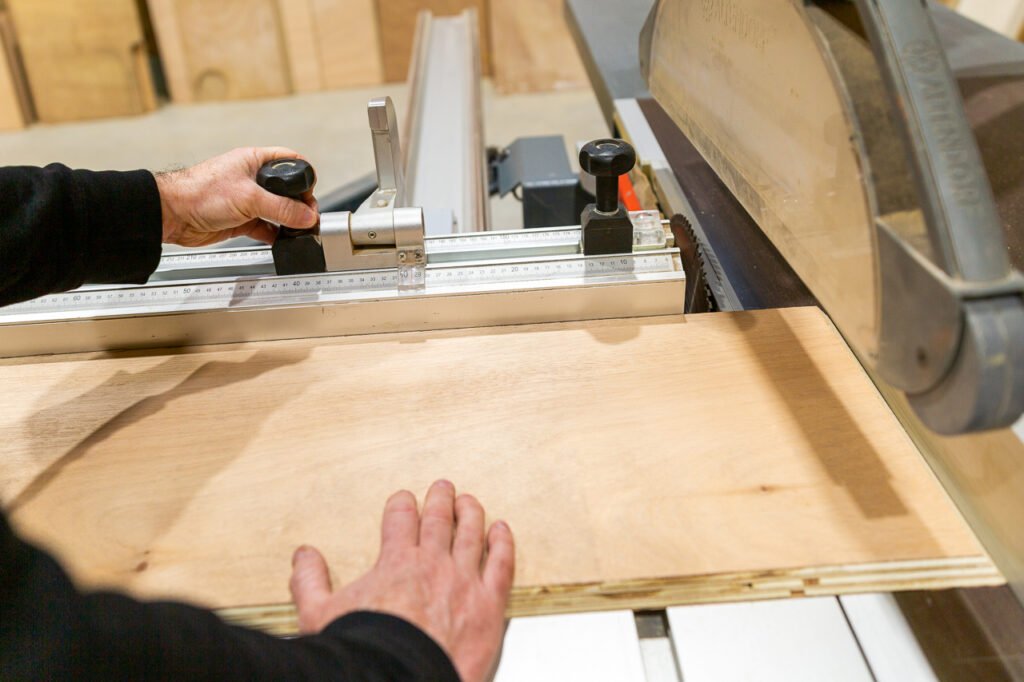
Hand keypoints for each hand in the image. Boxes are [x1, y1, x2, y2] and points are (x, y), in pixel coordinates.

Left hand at [156, 147, 318, 246]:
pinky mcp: (241, 219)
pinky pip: (266, 228)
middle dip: (299, 205)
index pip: (290, 161)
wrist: (173, 215)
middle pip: (287, 190)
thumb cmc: (199, 193)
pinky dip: (275, 235)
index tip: (310, 196)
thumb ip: (281, 208)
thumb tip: (306, 216)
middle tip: (307, 218)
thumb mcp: (249, 198)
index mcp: (254, 161)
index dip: (304, 177)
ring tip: (297, 231)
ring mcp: (247, 200)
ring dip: (288, 222)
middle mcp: (253, 179)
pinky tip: (280, 240)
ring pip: (278, 211)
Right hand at [290, 480, 514, 681]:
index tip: (404, 499)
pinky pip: (501, 564)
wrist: (400, 681)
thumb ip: (310, 581)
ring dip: (471, 513)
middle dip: (441, 500)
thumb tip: (303, 556)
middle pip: (440, 519)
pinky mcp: (489, 605)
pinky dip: (502, 543)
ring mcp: (464, 582)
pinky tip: (502, 532)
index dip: (403, 504)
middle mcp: (433, 564)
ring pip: (472, 533)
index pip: (401, 519)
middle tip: (443, 488)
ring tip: (470, 503)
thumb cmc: (366, 653)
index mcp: (396, 562)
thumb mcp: (320, 616)